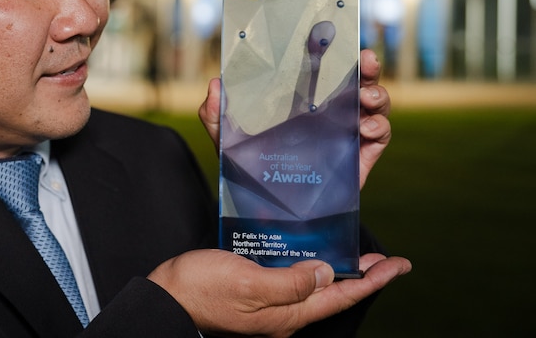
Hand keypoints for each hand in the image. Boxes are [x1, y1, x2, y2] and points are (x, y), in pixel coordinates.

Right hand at [148, 249, 410, 336]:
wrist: (166, 298)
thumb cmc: (202, 289)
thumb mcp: (248, 284)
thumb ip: (290, 282)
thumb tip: (326, 273)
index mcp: (287, 314)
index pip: (340, 296)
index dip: (373, 281)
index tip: (399, 265)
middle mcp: (283, 313)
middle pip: (332, 294)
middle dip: (361, 278)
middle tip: (385, 260)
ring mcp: (268, 305)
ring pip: (312, 288)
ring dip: (336, 271)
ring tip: (354, 255)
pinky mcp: (253, 293)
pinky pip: (290, 281)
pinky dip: (307, 266)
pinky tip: (305, 252)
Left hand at [198, 48, 391, 189]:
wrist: (269, 211)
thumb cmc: (252, 166)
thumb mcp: (227, 139)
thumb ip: (215, 114)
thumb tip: (215, 84)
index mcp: (304, 101)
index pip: (325, 70)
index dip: (337, 53)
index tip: (340, 38)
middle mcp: (331, 112)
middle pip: (358, 81)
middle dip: (368, 67)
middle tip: (366, 60)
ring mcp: (348, 132)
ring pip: (376, 105)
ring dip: (378, 95)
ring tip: (366, 98)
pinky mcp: (361, 156)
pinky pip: (381, 136)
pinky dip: (379, 127)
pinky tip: (364, 128)